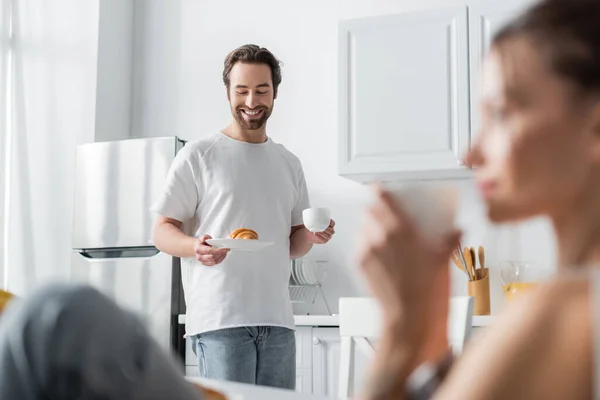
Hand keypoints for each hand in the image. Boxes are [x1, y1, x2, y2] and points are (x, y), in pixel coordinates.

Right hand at [194, 234, 228, 265]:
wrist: (198, 248)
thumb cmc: (202, 243)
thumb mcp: (203, 237)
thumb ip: (205, 237)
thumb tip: (205, 238)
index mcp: (199, 249)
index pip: (209, 251)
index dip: (218, 250)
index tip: (225, 249)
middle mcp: (200, 257)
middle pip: (212, 257)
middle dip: (221, 254)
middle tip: (226, 250)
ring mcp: (203, 261)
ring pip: (214, 261)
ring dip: (221, 257)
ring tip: (225, 252)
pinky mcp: (207, 264)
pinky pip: (215, 263)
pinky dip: (220, 259)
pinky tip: (222, 255)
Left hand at [307, 219, 335, 243]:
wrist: (309, 234)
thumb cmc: (312, 226)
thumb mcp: (313, 221)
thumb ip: (315, 218)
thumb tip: (312, 215)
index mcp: (329, 225)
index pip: (332, 223)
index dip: (331, 223)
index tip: (326, 221)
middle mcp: (330, 231)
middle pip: (332, 231)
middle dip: (327, 230)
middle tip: (321, 228)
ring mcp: (328, 236)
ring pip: (328, 236)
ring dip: (322, 233)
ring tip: (317, 231)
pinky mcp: (324, 240)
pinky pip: (324, 239)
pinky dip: (319, 237)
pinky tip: (315, 234)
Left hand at [357, 186, 458, 357]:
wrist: (408, 317)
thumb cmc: (426, 292)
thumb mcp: (442, 260)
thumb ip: (448, 240)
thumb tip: (455, 232)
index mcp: (401, 230)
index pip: (382, 197)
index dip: (379, 190)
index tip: (380, 187)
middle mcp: (379, 236)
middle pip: (369, 211)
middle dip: (376, 209)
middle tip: (386, 214)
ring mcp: (367, 250)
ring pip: (363, 227)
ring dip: (371, 227)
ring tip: (384, 237)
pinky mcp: (360, 263)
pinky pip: (360, 244)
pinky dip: (367, 244)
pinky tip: (381, 255)